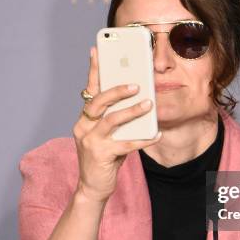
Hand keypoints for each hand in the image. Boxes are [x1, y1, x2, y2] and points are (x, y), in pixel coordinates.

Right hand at [72, 47, 161, 202]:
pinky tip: (156, 135)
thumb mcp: (107, 134)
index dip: (93, 70)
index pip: (89, 90)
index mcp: (84, 119)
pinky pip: (125, 144)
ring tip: (148, 104)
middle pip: (98, 102)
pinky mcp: (101, 155)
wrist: (92, 188)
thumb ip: (115, 118)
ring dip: (132, 111)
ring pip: (111, 120)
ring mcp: (90, 141)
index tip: (97, 51)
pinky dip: (142, 139)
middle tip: (136, 84)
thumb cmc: (104, 158)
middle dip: (117, 90)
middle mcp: (83, 127)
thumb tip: (138, 99)